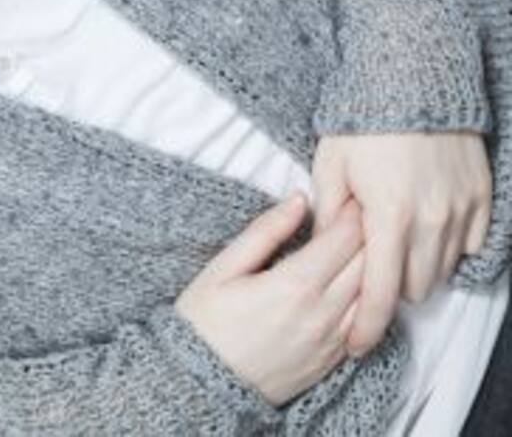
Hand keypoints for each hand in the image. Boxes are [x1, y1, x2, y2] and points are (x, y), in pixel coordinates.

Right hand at [176, 193, 365, 407]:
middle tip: (363, 210)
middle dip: (370, 233)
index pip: (343, 239)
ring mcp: (332, 341)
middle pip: (367, 265)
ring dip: (374, 266)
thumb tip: (299, 200)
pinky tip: (358, 280)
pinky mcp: (333, 361)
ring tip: (364, 242)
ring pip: (374, 295)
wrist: (201, 384)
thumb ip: (266, 231)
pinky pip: (367, 323)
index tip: (351, 192)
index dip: (352, 211)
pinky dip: (370, 297)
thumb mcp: (224, 266)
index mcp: (294, 285)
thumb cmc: (205, 319)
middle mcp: (323, 314)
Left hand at [310, 131, 491, 357]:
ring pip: (443, 268)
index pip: (381, 292)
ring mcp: (463, 210)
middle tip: (368, 262)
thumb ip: (329, 211)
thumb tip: (326, 246)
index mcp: (389, 216)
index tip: (356, 342)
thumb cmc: (363, 118)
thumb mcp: (329, 162)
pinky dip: (449, 245)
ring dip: (419, 266)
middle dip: (390, 285)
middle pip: (414, 287)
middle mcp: (432, 220)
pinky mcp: (483, 198)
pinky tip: (425, 224)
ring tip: (394, 237)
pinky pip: (470, 244)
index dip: (368, 325)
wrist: (413, 79)